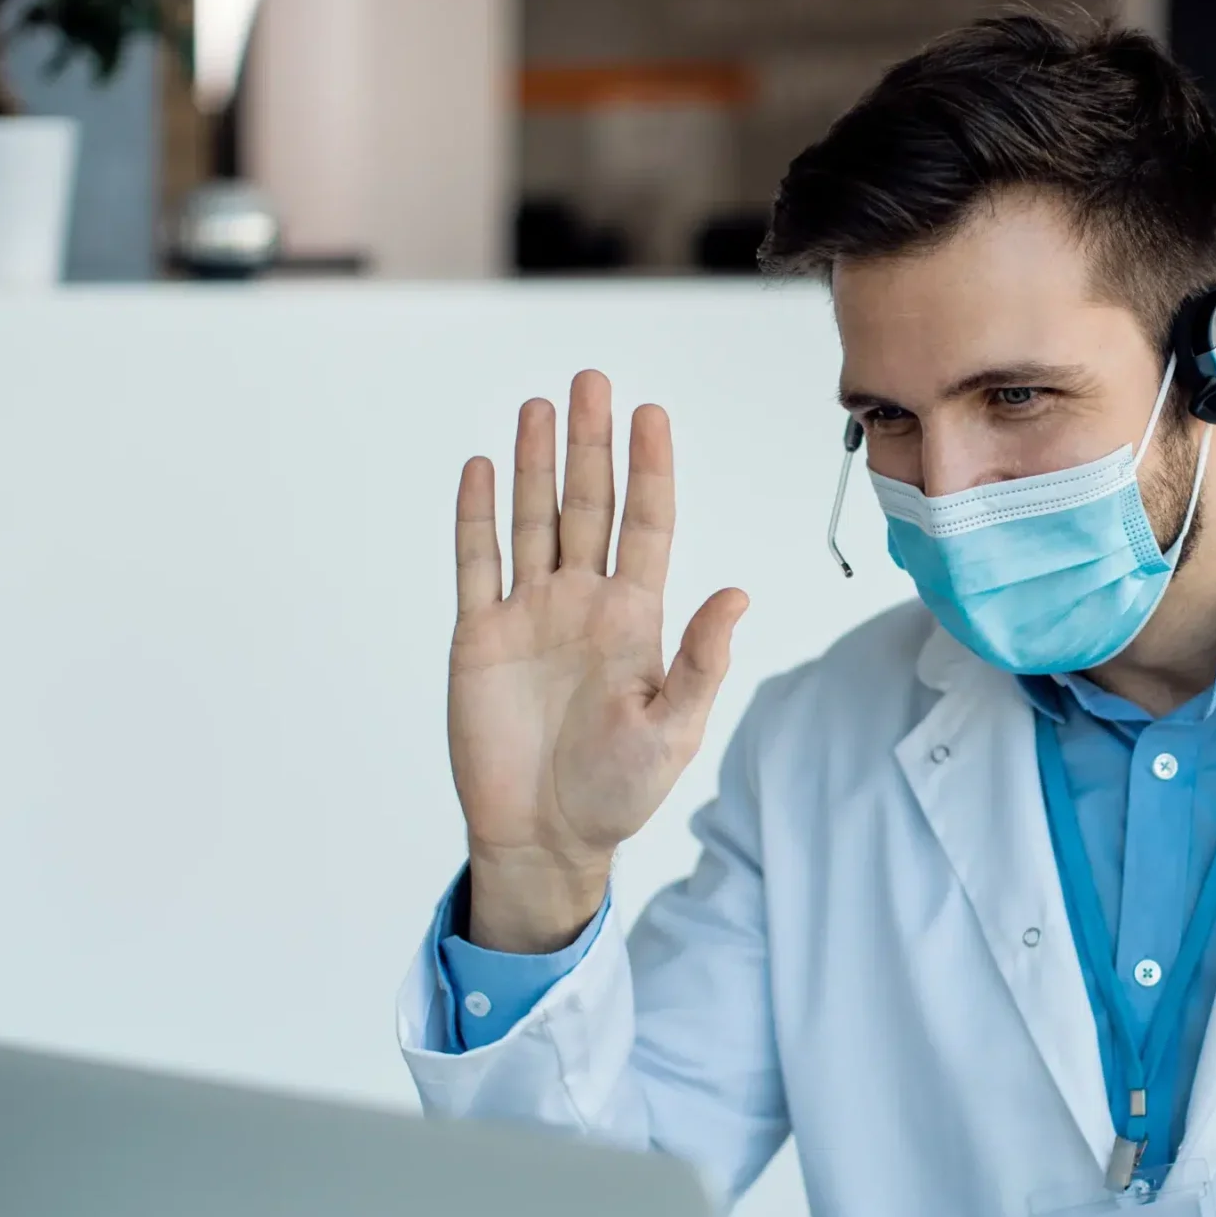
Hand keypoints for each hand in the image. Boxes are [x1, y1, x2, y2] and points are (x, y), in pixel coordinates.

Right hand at [448, 372, 747, 951]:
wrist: (544, 836)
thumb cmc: (618, 791)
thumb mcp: (672, 729)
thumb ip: (701, 660)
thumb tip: (739, 594)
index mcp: (636, 620)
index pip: (647, 525)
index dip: (650, 470)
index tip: (652, 415)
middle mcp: (583, 604)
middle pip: (589, 506)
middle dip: (592, 444)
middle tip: (594, 380)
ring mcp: (529, 615)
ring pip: (534, 520)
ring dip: (538, 464)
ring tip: (542, 404)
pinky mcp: (479, 636)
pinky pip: (477, 564)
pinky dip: (477, 516)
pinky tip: (483, 468)